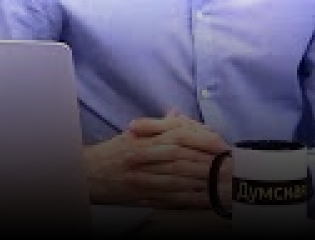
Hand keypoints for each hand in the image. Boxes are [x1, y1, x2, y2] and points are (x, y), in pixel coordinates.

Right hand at [85, 112, 229, 208]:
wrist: (85, 175)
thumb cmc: (112, 154)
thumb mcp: (132, 135)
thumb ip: (157, 126)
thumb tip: (176, 113)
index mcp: (141, 141)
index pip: (177, 137)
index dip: (202, 140)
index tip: (221, 145)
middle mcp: (141, 160)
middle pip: (181, 160)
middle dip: (208, 163)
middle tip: (229, 165)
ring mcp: (141, 181)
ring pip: (177, 181)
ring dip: (203, 182)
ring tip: (224, 182)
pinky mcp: (141, 199)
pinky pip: (169, 200)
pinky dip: (189, 200)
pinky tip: (206, 200)